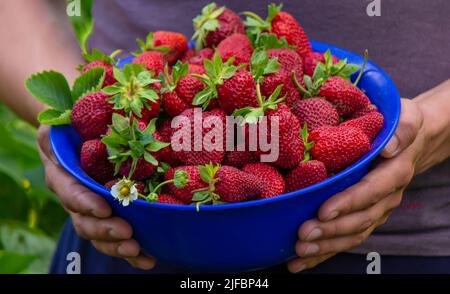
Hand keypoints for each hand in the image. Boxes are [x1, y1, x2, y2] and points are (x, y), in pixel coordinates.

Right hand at [37, 125, 155, 269]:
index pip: (69, 191)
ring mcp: (92, 209)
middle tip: (127, 233)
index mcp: (63, 173)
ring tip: (138, 250)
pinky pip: (116, 237)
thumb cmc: (75, 124)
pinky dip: (131, 250)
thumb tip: (84, 108)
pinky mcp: (110, 216)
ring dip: (118, 246)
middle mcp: (75, 196)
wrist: (81, 136)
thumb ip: (69, 117)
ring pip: (100, 235)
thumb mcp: (65, 115)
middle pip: (85, 220)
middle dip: (105, 230)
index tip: (102, 208)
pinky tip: (148, 257)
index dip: (84, 202)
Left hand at [288, 99, 425, 272]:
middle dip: (330, 231)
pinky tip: (300, 260)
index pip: (370, 191)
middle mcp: (386, 198)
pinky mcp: (363, 218)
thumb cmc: (400, 126)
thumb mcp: (407, 117)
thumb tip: (388, 147)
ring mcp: (375, 211)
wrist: (411, 145)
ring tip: (299, 251)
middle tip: (303, 235)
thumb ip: (403, 129)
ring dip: (326, 247)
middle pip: (359, 220)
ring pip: (352, 235)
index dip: (348, 203)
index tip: (324, 210)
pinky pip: (345, 239)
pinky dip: (324, 253)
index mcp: (394, 174)